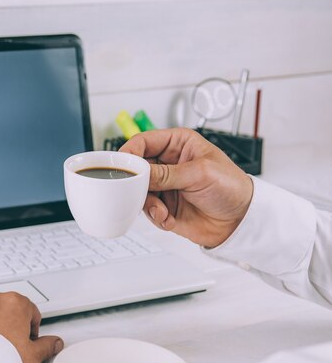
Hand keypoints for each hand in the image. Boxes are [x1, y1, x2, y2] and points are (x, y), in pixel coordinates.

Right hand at [120, 128, 252, 247]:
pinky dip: (156, 216)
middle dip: (136, 182)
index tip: (122, 166)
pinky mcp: (164, 206)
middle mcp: (168, 163)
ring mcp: (165, 186)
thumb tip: (139, 172)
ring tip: (162, 210)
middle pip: (136, 168)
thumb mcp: (199, 174)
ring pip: (138, 191)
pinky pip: (147, 210)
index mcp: (177, 144)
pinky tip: (169, 218)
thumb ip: (166, 174)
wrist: (241, 220)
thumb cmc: (231, 187)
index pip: (143, 142)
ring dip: (147, 203)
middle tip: (139, 191)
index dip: (130, 152)